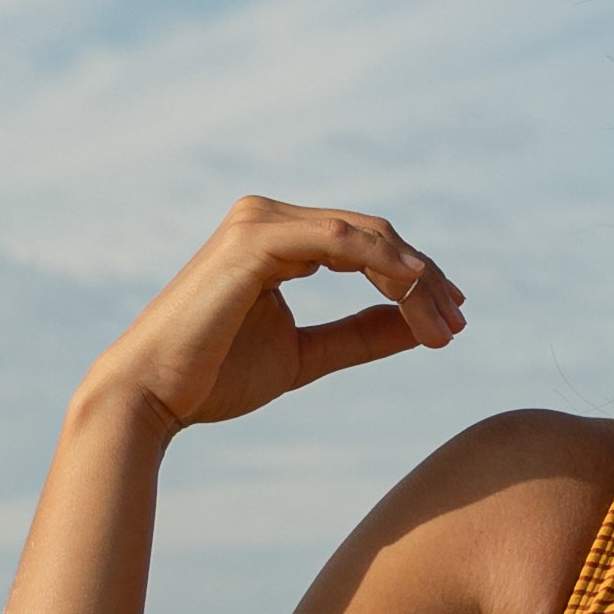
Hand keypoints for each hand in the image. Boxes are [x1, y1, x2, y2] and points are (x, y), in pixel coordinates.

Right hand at [87, 198, 466, 432]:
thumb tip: (416, 323)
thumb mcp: (307, 354)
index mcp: (277, 238)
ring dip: (414, 279)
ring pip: (366, 236)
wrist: (154, 396)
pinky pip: (341, 242)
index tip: (454, 320)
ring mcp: (260, 221)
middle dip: (425, 279)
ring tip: (444, 325)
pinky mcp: (255, 239)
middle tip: (459, 324)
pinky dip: (384, 266)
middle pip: (375, 235)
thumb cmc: (216, 377)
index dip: (417, 279)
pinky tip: (414, 294)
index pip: (367, 245)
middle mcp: (269, 217)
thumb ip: (359, 334)